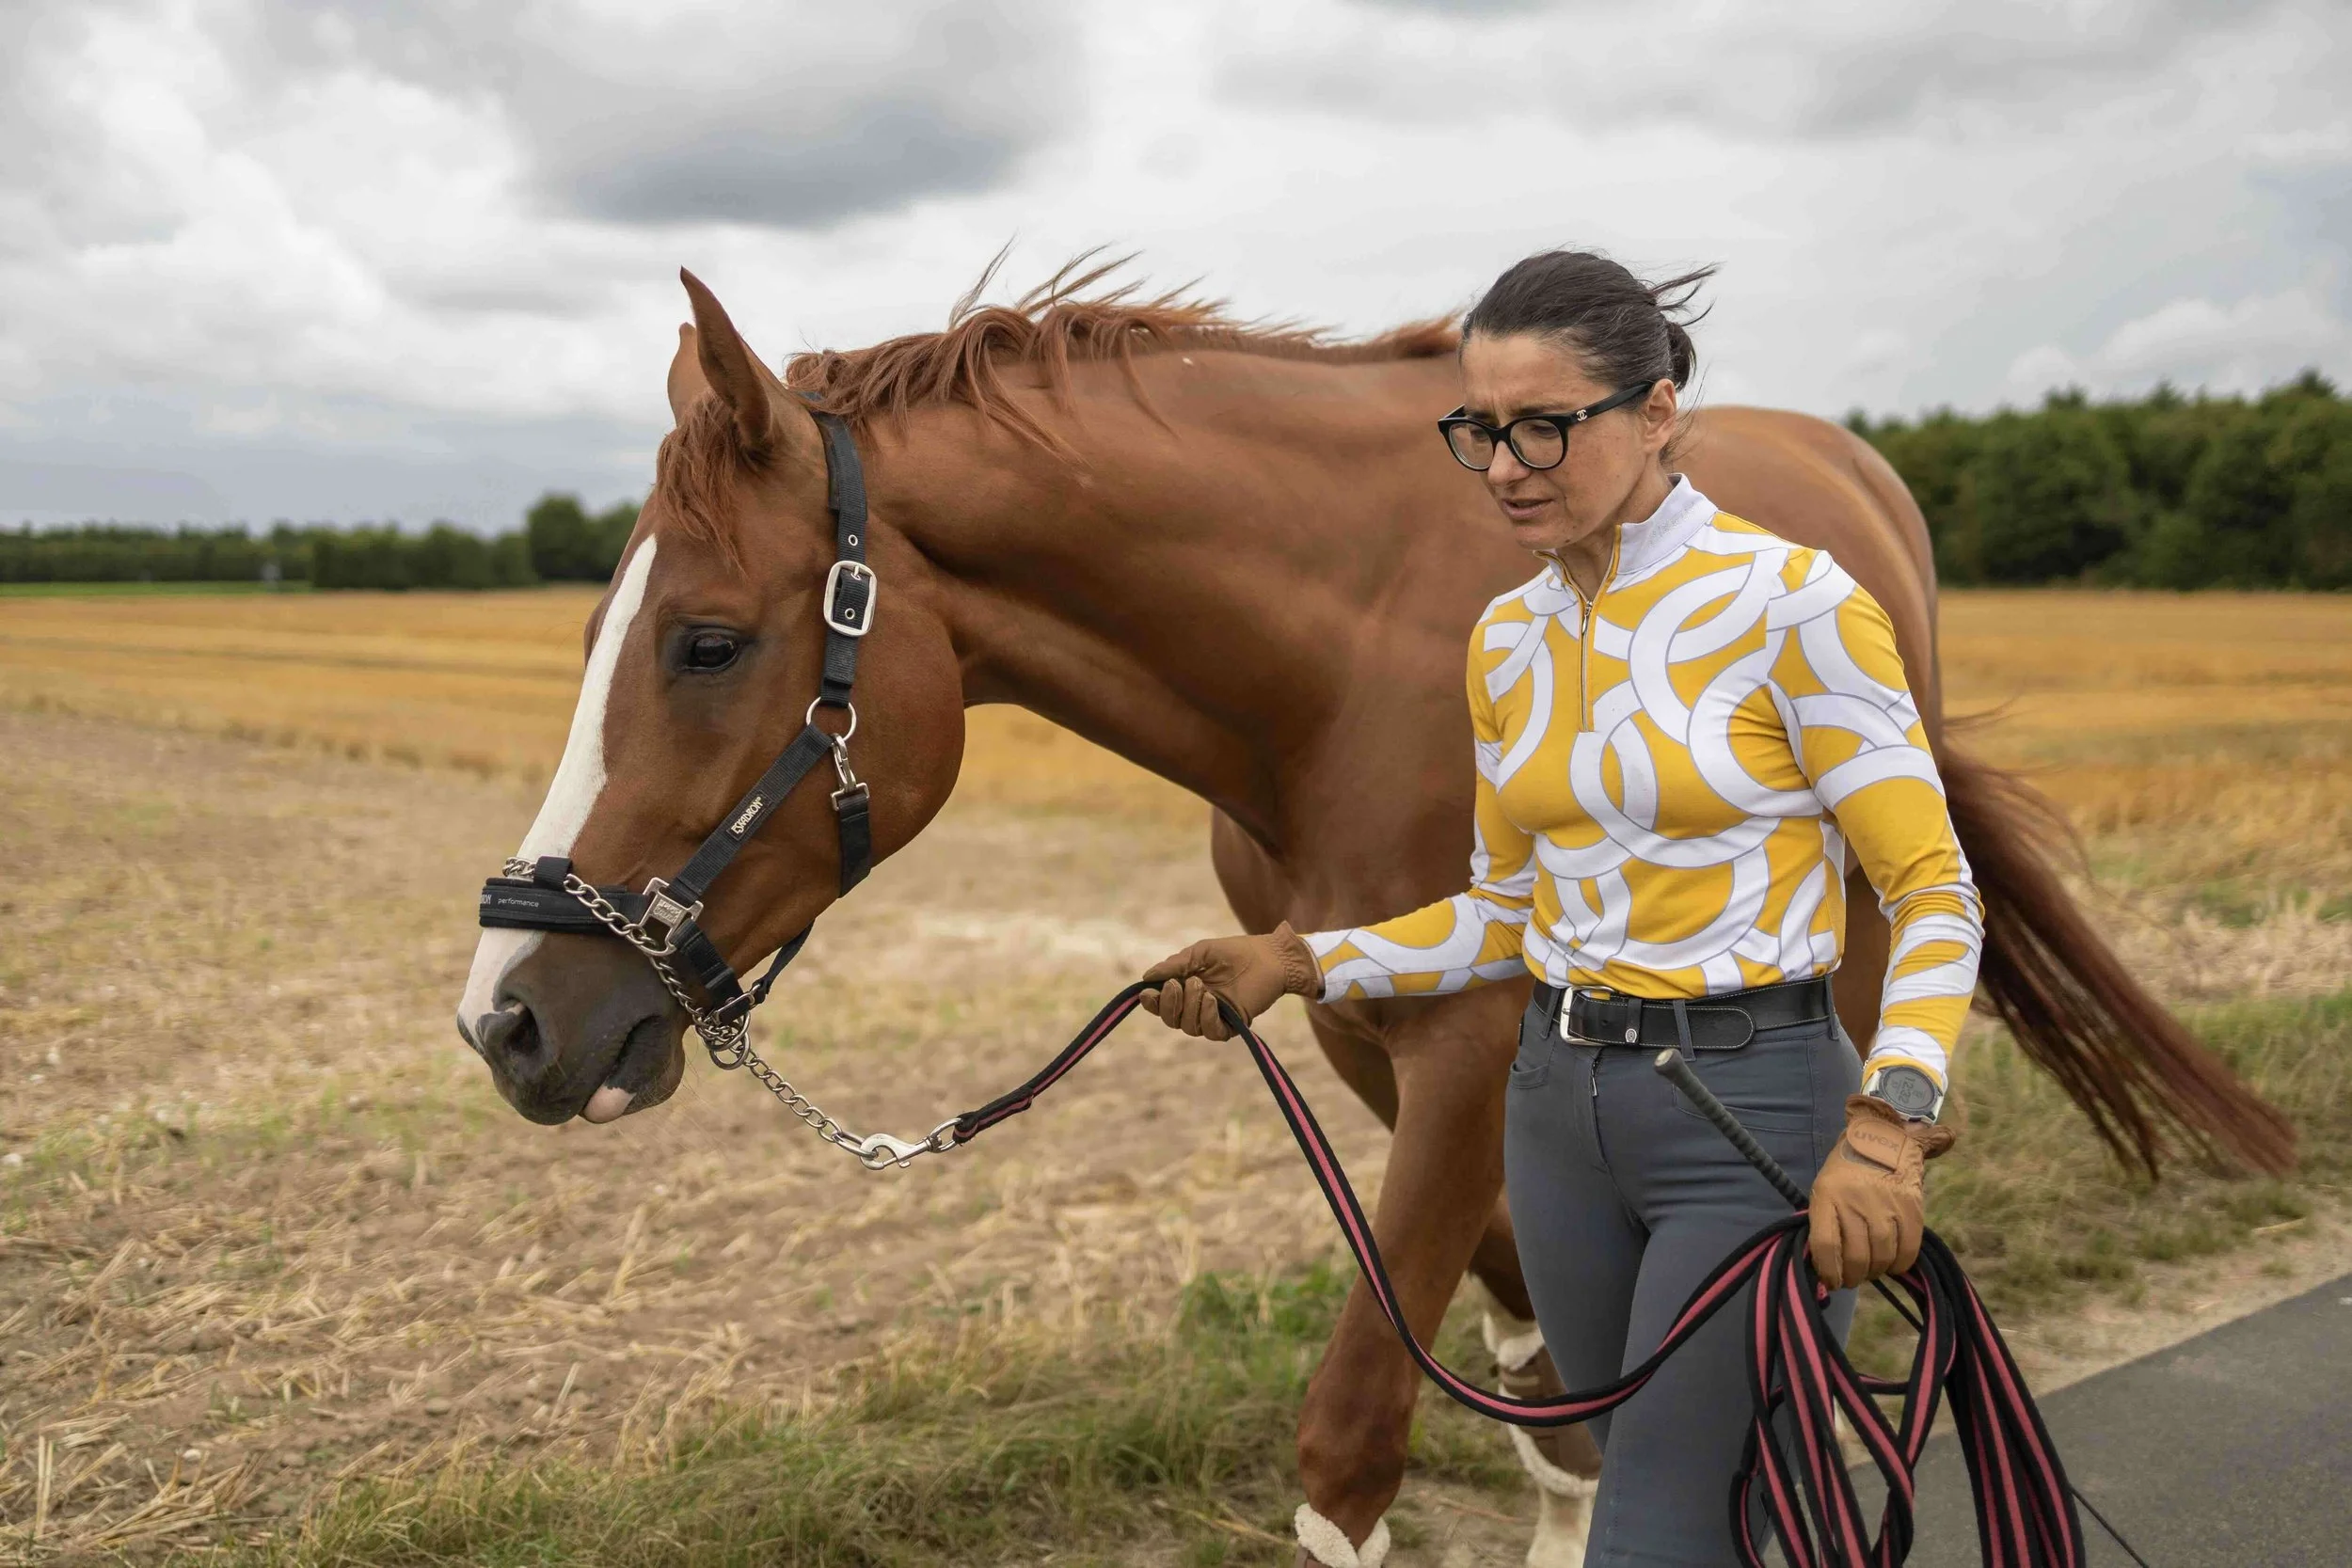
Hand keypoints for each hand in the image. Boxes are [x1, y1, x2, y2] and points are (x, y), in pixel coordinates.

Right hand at [1138, 923, 1319, 1039]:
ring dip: (1190, 1007)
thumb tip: (1146, 977)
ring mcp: (1213, 1016)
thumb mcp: (1200, 952)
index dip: (1152, 1002)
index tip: (1148, 993)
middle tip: (1178, 984)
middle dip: (1169, 1004)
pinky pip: (1212, 1032)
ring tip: (1201, 985)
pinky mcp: (1232, 1024)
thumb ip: (1176, 965)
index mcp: (1185, 989)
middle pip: (1171, 1019)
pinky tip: (1211, 1000)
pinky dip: (1207, 1017)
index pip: (1161, 1004)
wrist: (1270, 956)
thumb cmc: (1235, 951)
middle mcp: (1196, 1006)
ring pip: (1189, 1027)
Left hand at [1807, 1094, 1956, 1288]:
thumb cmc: (1846, 1171)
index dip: (1828, 1271)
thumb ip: (1825, 1224)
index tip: (1830, 1281)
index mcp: (1827, 1195)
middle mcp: (1856, 1200)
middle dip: (1852, 1276)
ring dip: (1875, 1271)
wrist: (1881, 1138)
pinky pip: (1907, 1249)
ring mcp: (1886, 1204)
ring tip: (1871, 1269)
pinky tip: (1892, 1263)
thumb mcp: (1825, 1190)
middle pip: (1856, 1256)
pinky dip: (1899, 1264)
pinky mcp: (1911, 1207)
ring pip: (1882, 1256)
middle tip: (1851, 1278)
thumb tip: (1824, 1267)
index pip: (1825, 1244)